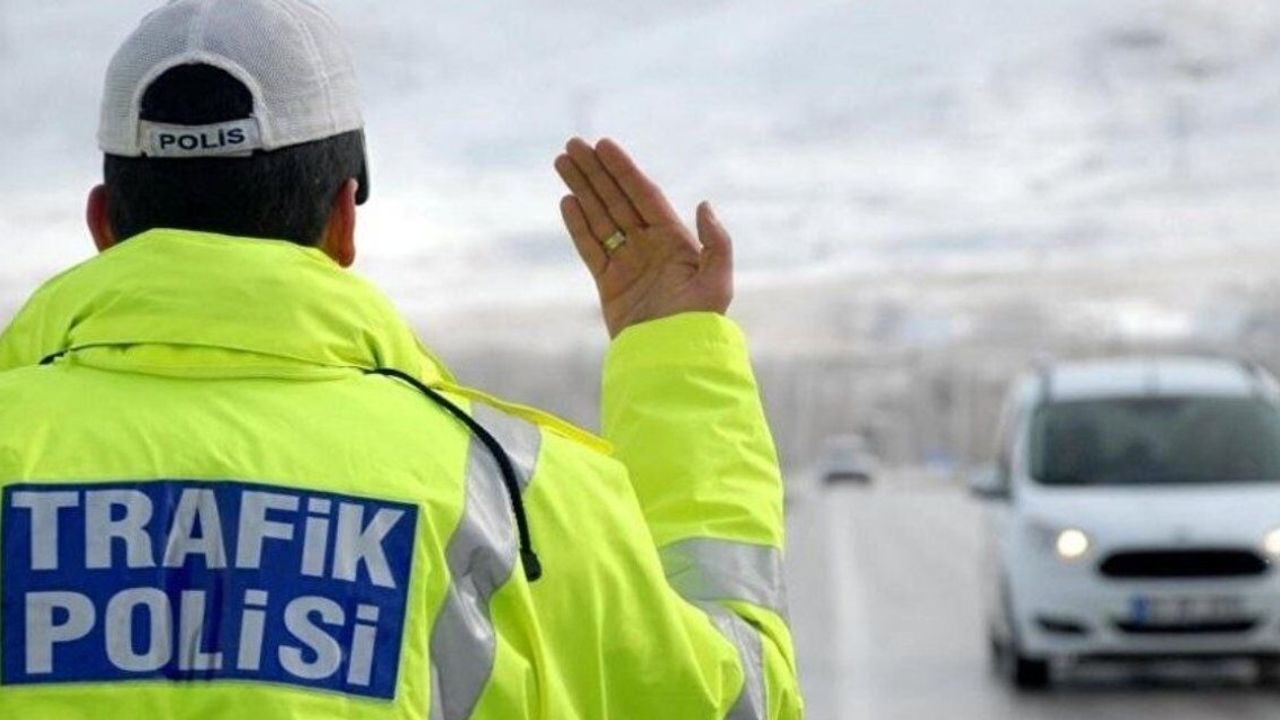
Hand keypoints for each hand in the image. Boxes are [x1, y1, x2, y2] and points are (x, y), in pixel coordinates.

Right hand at [555, 138, 733, 338]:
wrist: (670, 360)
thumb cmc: (699, 323)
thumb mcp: (717, 281)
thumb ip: (716, 242)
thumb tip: (703, 204)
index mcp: (675, 240)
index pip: (644, 196)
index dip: (623, 170)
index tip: (604, 146)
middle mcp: (650, 246)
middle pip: (617, 200)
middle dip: (595, 172)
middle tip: (573, 144)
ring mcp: (627, 263)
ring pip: (599, 218)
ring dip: (581, 190)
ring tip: (562, 163)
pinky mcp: (608, 283)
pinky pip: (590, 247)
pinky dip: (577, 225)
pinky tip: (567, 201)